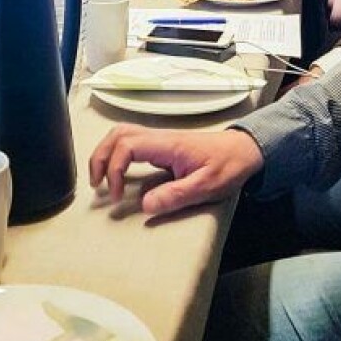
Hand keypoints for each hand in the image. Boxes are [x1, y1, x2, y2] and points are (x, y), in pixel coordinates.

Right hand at [89, 125, 263, 216]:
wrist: (244, 150)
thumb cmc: (228, 166)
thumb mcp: (206, 187)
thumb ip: (175, 196)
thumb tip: (144, 206)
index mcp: (168, 144)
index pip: (127, 146)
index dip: (115, 170)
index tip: (118, 196)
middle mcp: (160, 136)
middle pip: (118, 134)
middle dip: (100, 157)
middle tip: (97, 185)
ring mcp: (160, 138)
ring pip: (122, 133)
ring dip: (106, 153)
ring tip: (101, 179)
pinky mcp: (162, 145)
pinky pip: (130, 141)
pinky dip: (116, 154)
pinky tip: (117, 172)